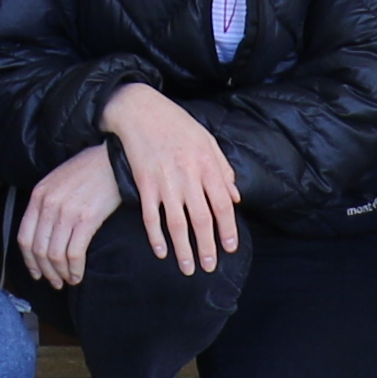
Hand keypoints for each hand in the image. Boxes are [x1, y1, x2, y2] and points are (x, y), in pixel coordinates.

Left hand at [11, 143, 122, 288]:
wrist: (113, 160)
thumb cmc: (88, 170)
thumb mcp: (58, 182)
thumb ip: (47, 204)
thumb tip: (44, 233)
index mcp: (38, 195)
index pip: (24, 237)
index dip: (29, 260)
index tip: (36, 272)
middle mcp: (48, 204)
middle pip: (38, 249)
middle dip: (46, 271)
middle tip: (55, 282)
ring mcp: (66, 212)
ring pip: (55, 255)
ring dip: (61, 273)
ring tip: (68, 279)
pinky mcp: (87, 219)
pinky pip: (74, 253)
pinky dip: (75, 269)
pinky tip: (79, 274)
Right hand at [100, 84, 240, 274]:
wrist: (140, 109)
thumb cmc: (176, 123)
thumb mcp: (207, 140)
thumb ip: (223, 169)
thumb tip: (236, 197)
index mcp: (207, 165)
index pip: (222, 205)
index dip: (228, 229)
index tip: (230, 248)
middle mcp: (188, 176)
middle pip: (202, 219)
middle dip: (207, 247)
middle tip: (210, 267)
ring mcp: (165, 181)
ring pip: (177, 223)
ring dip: (184, 249)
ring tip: (188, 268)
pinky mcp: (144, 182)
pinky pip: (151, 216)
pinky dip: (156, 236)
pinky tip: (161, 252)